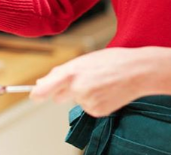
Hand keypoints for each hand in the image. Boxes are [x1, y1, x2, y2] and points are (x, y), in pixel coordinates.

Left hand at [30, 46, 170, 116]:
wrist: (138, 71)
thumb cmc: (112, 60)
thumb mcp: (86, 58)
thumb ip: (63, 70)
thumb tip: (43, 82)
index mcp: (73, 72)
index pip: (47, 88)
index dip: (38, 93)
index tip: (33, 94)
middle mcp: (78, 88)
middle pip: (59, 95)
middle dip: (64, 89)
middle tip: (83, 77)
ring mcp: (87, 102)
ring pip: (76, 100)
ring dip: (82, 92)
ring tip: (100, 80)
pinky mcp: (97, 111)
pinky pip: (88, 106)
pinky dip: (93, 100)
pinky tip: (106, 90)